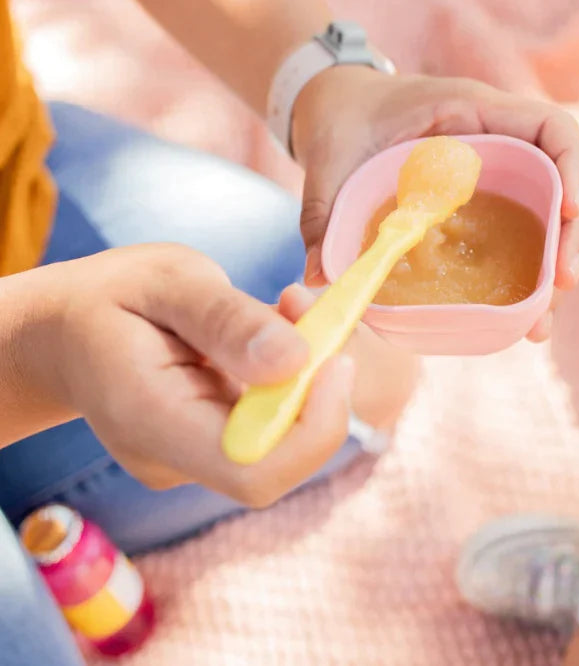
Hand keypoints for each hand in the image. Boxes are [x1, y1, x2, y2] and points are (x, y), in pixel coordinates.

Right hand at [10, 244, 353, 506]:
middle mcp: (174, 459)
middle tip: (312, 312)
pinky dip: (292, 379)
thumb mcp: (166, 281)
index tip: (335, 357)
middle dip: (319, 388)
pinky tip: (269, 335)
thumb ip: (227, 319)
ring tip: (282, 310)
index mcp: (152, 422)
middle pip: (282, 458)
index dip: (315, 426)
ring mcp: (193, 461)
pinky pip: (271, 423)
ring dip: (309, 376)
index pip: (255, 471)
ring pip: (284, 438)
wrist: (67, 332)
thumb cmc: (112, 298)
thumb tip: (297, 360)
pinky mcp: (210, 447)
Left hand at [293, 67, 578, 340]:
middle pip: (561, 182)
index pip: (552, 127)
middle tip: (561, 285)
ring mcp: (494, 173)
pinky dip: (525, 271)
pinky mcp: (481, 201)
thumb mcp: (330, 159)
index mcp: (471, 111)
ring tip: (541, 320)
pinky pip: (519, 232)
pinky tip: (519, 314)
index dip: (573, 167)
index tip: (570, 212)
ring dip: (554, 264)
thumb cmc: (340, 118)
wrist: (335, 105)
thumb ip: (324, 211)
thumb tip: (320, 277)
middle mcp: (496, 142)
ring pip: (547, 215)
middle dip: (572, 235)